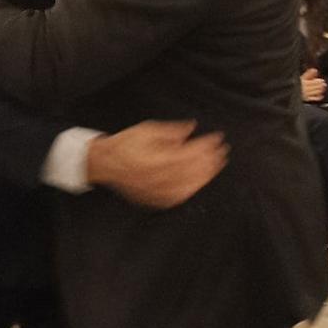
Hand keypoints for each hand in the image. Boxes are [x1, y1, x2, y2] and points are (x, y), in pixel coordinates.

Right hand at [86, 120, 228, 209]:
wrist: (105, 164)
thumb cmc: (124, 145)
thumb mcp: (147, 130)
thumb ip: (172, 131)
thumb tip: (191, 128)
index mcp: (157, 160)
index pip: (190, 153)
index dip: (206, 145)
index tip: (217, 138)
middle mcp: (159, 179)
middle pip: (193, 171)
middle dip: (210, 160)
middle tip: (222, 151)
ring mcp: (157, 192)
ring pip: (188, 186)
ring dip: (205, 175)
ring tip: (216, 165)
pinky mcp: (154, 200)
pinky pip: (178, 197)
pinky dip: (191, 189)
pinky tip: (199, 182)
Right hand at [300, 69, 326, 103]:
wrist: (292, 92)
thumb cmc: (298, 84)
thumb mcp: (302, 78)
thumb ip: (309, 74)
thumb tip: (315, 70)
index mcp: (303, 83)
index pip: (313, 82)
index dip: (318, 81)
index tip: (322, 81)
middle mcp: (304, 89)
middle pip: (315, 87)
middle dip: (320, 86)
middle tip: (324, 84)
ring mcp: (305, 94)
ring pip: (315, 92)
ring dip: (320, 90)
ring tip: (323, 88)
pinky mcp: (306, 99)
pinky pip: (314, 98)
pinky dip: (318, 97)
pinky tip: (321, 96)